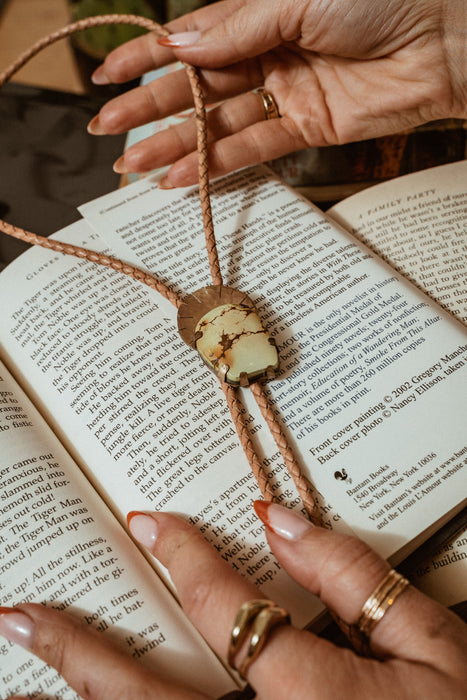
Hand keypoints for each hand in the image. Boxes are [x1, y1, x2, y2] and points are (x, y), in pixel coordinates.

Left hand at [1, 503, 465, 698]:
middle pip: (148, 699)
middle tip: (20, 619)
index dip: (185, 559)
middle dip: (78, 653)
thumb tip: (282, 520)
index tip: (149, 523)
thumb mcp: (431, 646)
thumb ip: (354, 578)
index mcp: (313, 699)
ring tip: (23, 677)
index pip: (227, 612)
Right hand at [86, 0, 466, 186]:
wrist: (446, 38)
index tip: (107, 75)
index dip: (146, 57)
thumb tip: (178, 46)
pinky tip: (182, 177)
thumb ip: (235, 30)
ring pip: (216, 123)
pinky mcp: (306, 128)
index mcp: (258, 12)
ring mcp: (285, 91)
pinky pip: (252, 148)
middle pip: (195, 86)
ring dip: (174, 146)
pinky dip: (217, 164)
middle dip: (148, 108)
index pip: (189, 39)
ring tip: (133, 165)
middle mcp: (267, 52)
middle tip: (107, 130)